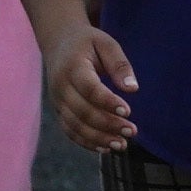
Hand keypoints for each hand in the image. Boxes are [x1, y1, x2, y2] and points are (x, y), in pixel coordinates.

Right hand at [46, 26, 138, 151]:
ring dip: (98, 138)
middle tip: (132, 131)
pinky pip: (69, 130)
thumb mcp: (107, 44)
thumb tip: (133, 88)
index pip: (90, 89)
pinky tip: (105, 148)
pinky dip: (86, 142)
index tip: (129, 111)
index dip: (108, 102)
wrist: (58, 43)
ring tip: (122, 145)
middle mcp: (61, 87)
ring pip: (75, 125)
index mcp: (73, 68)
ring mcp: (57, 102)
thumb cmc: (88, 43)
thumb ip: (120, 64)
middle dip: (108, 124)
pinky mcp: (59, 111)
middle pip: (82, 111)